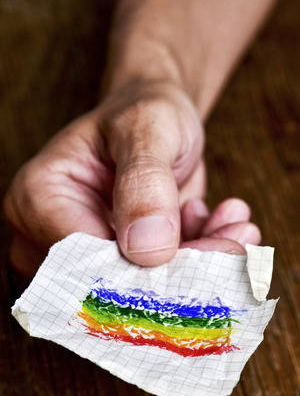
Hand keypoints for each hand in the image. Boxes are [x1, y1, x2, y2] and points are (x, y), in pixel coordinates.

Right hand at [4, 82, 259, 276]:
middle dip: (182, 269)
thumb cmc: (143, 110)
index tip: (206, 257)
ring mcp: (91, 248)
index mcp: (40, 197)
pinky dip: (202, 254)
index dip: (141, 267)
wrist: (157, 116)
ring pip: (145, 285)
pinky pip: (162, 275)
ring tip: (237, 231)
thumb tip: (149, 247)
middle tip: (234, 245)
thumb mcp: (146, 127)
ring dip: (201, 262)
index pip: (82, 256)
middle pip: (114, 279)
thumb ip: (144, 180)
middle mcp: (56, 231)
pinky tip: (223, 224)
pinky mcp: (124, 255)